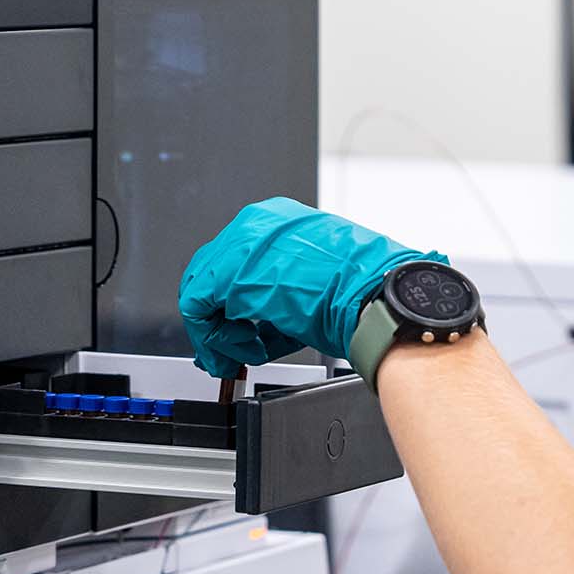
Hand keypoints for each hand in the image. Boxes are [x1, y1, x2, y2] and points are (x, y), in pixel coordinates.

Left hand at [177, 198, 443, 378]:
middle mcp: (257, 226)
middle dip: (217, 317)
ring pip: (201, 288)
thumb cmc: (363, 290)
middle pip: (211, 271)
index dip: (230, 301)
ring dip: (218, 329)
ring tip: (243, 352)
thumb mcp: (318, 280)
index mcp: (279, 221)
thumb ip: (282, 292)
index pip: (234, 259)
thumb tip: (263, 321)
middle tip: (228, 348)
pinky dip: (213, 336)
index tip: (236, 326)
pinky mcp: (231, 276)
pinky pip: (197, 305)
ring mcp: (242, 247)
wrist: (376, 296)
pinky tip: (242, 351)